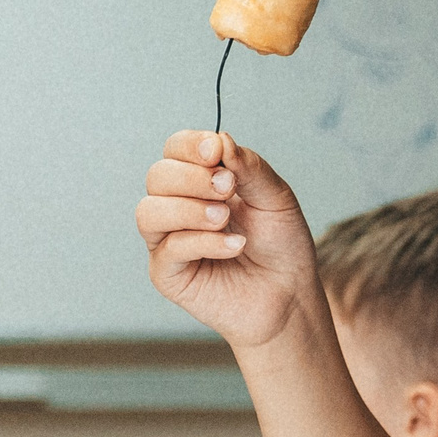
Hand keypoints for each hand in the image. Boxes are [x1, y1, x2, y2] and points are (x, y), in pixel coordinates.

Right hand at [135, 131, 325, 351]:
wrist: (289, 296)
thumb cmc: (281, 246)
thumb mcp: (276, 198)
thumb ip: (249, 168)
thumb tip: (221, 141)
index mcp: (199, 181)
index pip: (175, 150)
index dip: (189, 146)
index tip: (216, 151)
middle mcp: (177, 207)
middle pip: (157, 176)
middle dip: (192, 178)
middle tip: (229, 188)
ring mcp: (168, 241)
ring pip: (148, 212)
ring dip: (189, 209)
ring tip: (225, 218)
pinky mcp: (168, 274)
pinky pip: (169, 249)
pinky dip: (203, 242)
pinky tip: (234, 246)